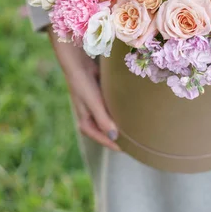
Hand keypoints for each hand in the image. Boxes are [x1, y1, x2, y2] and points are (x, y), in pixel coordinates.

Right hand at [48, 28, 120, 151]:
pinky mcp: (99, 95)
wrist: (77, 61)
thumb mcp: (93, 103)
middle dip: (116, 136)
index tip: (126, 149)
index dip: (112, 144)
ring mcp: (95, 104)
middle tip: (132, 141)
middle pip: (104, 130)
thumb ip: (103, 119)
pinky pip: (110, 106)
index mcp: (85, 120)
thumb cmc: (82, 84)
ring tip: (133, 127)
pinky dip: (118, 109)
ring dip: (118, 122)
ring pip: (108, 118)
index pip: (100, 137)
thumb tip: (114, 136)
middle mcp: (90, 114)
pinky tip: (129, 108)